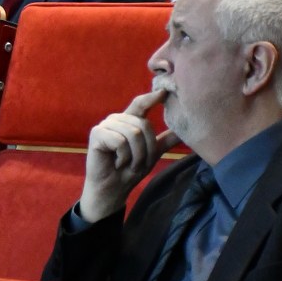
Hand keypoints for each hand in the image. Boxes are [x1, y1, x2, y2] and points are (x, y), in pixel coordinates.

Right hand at [78, 89, 180, 222]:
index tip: (164, 91)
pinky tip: (116, 162)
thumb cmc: (129, 171)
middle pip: (143, 124)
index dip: (152, 97)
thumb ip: (165, 140)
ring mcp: (105, 125)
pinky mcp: (97, 134)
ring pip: (133, 133)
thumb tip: (184, 130)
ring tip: (128, 164)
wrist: (112, 189)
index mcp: (128, 121)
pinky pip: (120, 141)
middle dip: (146, 149)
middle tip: (138, 163)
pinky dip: (123, 157)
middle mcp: (116, 119)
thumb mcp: (152, 154)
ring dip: (135, 155)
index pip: (141, 104)